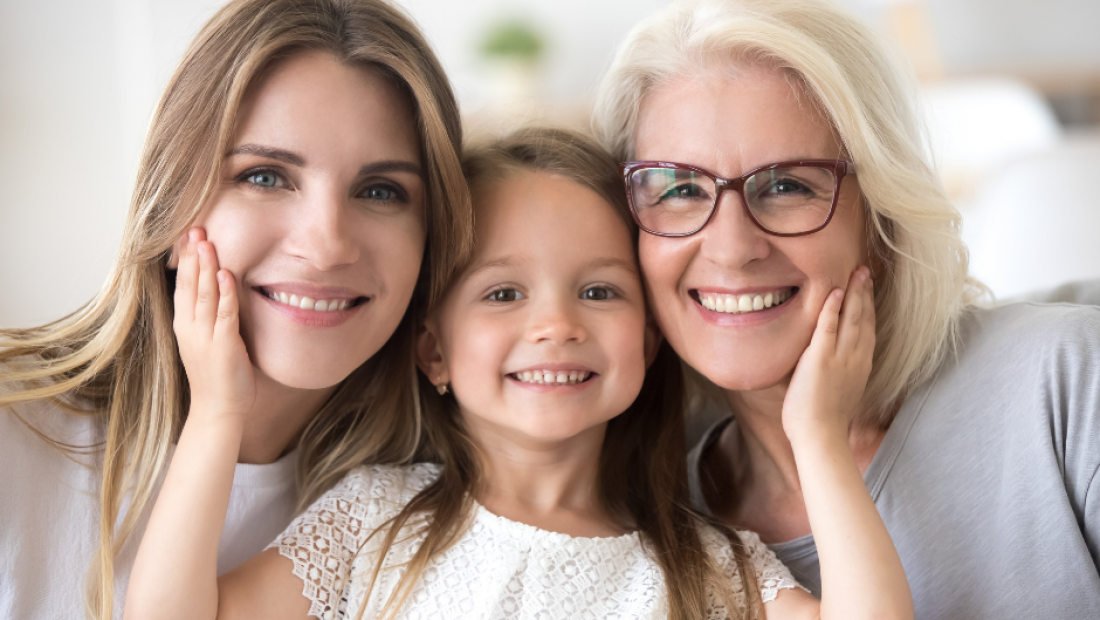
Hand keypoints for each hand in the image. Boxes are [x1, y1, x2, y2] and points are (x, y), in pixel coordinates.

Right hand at [173, 228, 255, 421]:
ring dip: (207, 267)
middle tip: (195, 228)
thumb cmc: (216, 376)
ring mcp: (206, 337)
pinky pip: (225, 314)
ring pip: (205, 295)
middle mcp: (190, 328)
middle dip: (193, 256)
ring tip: (208, 242)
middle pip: (190, 285)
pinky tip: (227, 274)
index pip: (183, 286)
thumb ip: (209, 317)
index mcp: (185, 326)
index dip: (186, 261)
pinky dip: (226, 293)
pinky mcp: (225, 345)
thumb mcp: (206, 341)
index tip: (188, 235)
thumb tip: (217, 291)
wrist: (218, 410)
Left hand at [782, 266, 874, 442]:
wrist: (820, 437)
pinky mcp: (820, 360)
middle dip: (865, 292)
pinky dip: (832, 309)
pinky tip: (836, 292)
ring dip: (854, 293)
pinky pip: (828, 328)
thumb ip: (835, 372)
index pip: (867, 329)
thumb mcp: (838, 391)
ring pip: (851, 318)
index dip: (868, 307)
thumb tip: (825, 364)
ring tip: (856, 272)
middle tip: (865, 271)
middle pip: (863, 318)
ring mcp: (840, 358)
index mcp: (860, 366)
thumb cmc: (823, 421)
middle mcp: (855, 358)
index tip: (868, 288)